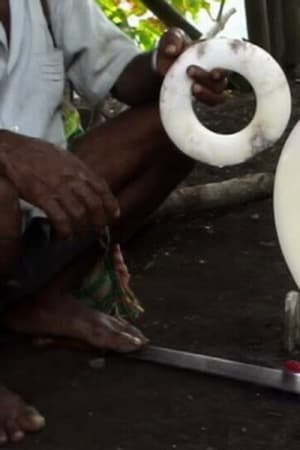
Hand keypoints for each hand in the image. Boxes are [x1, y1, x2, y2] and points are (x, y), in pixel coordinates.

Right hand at [0, 132, 118, 238]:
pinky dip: (65, 230)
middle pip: (94, 204)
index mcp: (79, 168)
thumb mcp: (64, 157)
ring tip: (80, 235)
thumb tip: (88, 184)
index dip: (110, 204)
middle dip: (99, 221)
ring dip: (82, 229)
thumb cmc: (37, 152)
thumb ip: (77, 171)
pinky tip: (64, 235)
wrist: (12, 150)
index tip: (114, 215)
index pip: (102, 187)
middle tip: (98, 230)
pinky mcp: (42, 197)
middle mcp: (72, 179)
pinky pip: (59, 218)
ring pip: (79, 214)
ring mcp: (58, 188)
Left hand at [156, 28, 227, 105]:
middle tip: (189, 70)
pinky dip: (203, 100)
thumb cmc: (172, 49)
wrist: (164, 66)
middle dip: (206, 76)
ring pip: (218, 93)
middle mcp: (218, 68)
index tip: (214, 69)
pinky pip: (211, 103)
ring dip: (206, 92)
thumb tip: (171, 50)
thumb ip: (172, 39)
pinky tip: (192, 98)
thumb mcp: (170, 38)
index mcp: (214, 51)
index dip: (225, 62)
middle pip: (221, 78)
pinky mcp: (207, 96)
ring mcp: (214, 84)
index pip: (227, 56)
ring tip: (193, 88)